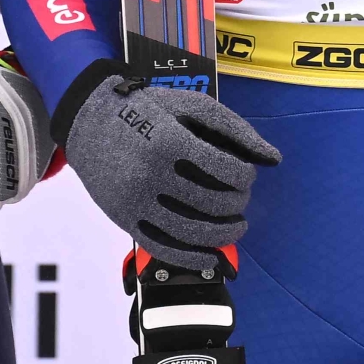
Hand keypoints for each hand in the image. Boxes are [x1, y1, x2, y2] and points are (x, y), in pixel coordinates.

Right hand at [61, 75, 279, 268]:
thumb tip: (274, 159)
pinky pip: (163, 248)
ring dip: (223, 235)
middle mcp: (152, 174)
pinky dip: (192, 257)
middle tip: (241, 200)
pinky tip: (211, 256)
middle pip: (213, 203)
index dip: (246, 177)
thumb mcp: (191, 106)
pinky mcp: (124, 220)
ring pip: (191, 232)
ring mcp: (135, 201)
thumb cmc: (148, 109)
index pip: (227, 172)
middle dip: (238, 205)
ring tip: (236, 227)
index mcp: (171, 142)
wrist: (89, 119)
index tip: (247, 175)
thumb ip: (235, 130)